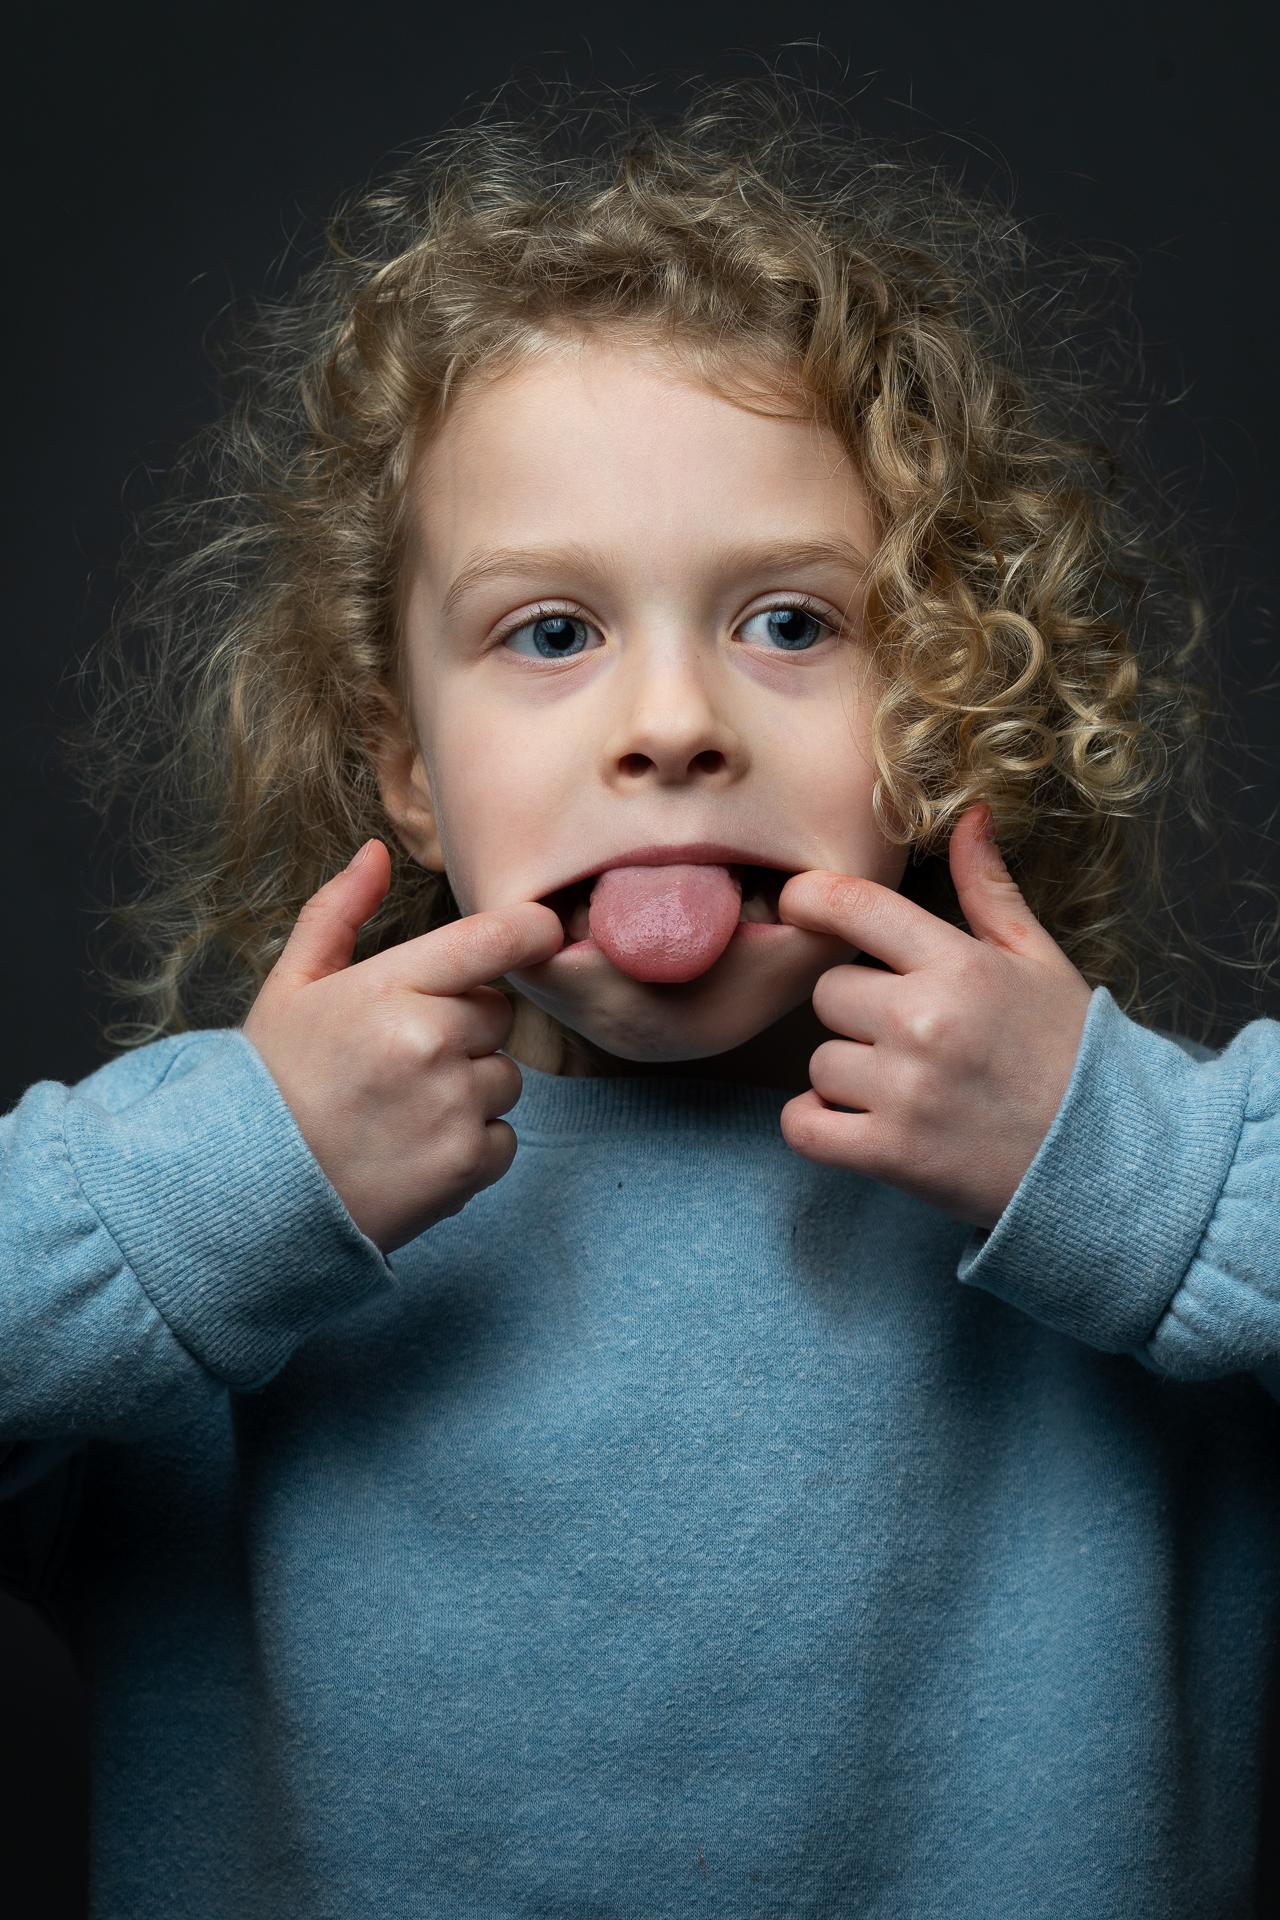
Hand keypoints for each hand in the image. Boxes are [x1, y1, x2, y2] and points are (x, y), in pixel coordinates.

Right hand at [241, 840, 564, 1255]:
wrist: (244, 1194)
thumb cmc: (269, 1084)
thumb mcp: (289, 988)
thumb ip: (338, 913)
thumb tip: (376, 852)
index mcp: (389, 988)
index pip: (498, 938)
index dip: (528, 932)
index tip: (534, 936)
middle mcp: (429, 1042)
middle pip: (498, 1014)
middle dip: (463, 1030)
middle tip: (400, 1060)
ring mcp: (451, 1107)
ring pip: (506, 1077)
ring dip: (469, 1091)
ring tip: (400, 1110)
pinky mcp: (465, 1166)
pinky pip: (505, 1138)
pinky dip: (470, 1147)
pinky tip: (412, 1150)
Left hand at [775, 804, 1094, 1230]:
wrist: (1112, 1162)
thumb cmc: (1073, 1056)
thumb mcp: (1041, 963)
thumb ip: (990, 892)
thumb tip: (968, 816)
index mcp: (960, 965)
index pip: (853, 907)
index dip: (811, 900)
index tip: (800, 907)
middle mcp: (925, 1020)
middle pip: (828, 991)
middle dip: (859, 1013)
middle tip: (911, 1039)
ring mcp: (905, 1090)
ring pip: (819, 1063)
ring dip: (849, 1078)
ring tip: (910, 1089)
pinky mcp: (891, 1153)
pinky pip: (804, 1126)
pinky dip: (819, 1128)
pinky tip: (859, 1125)